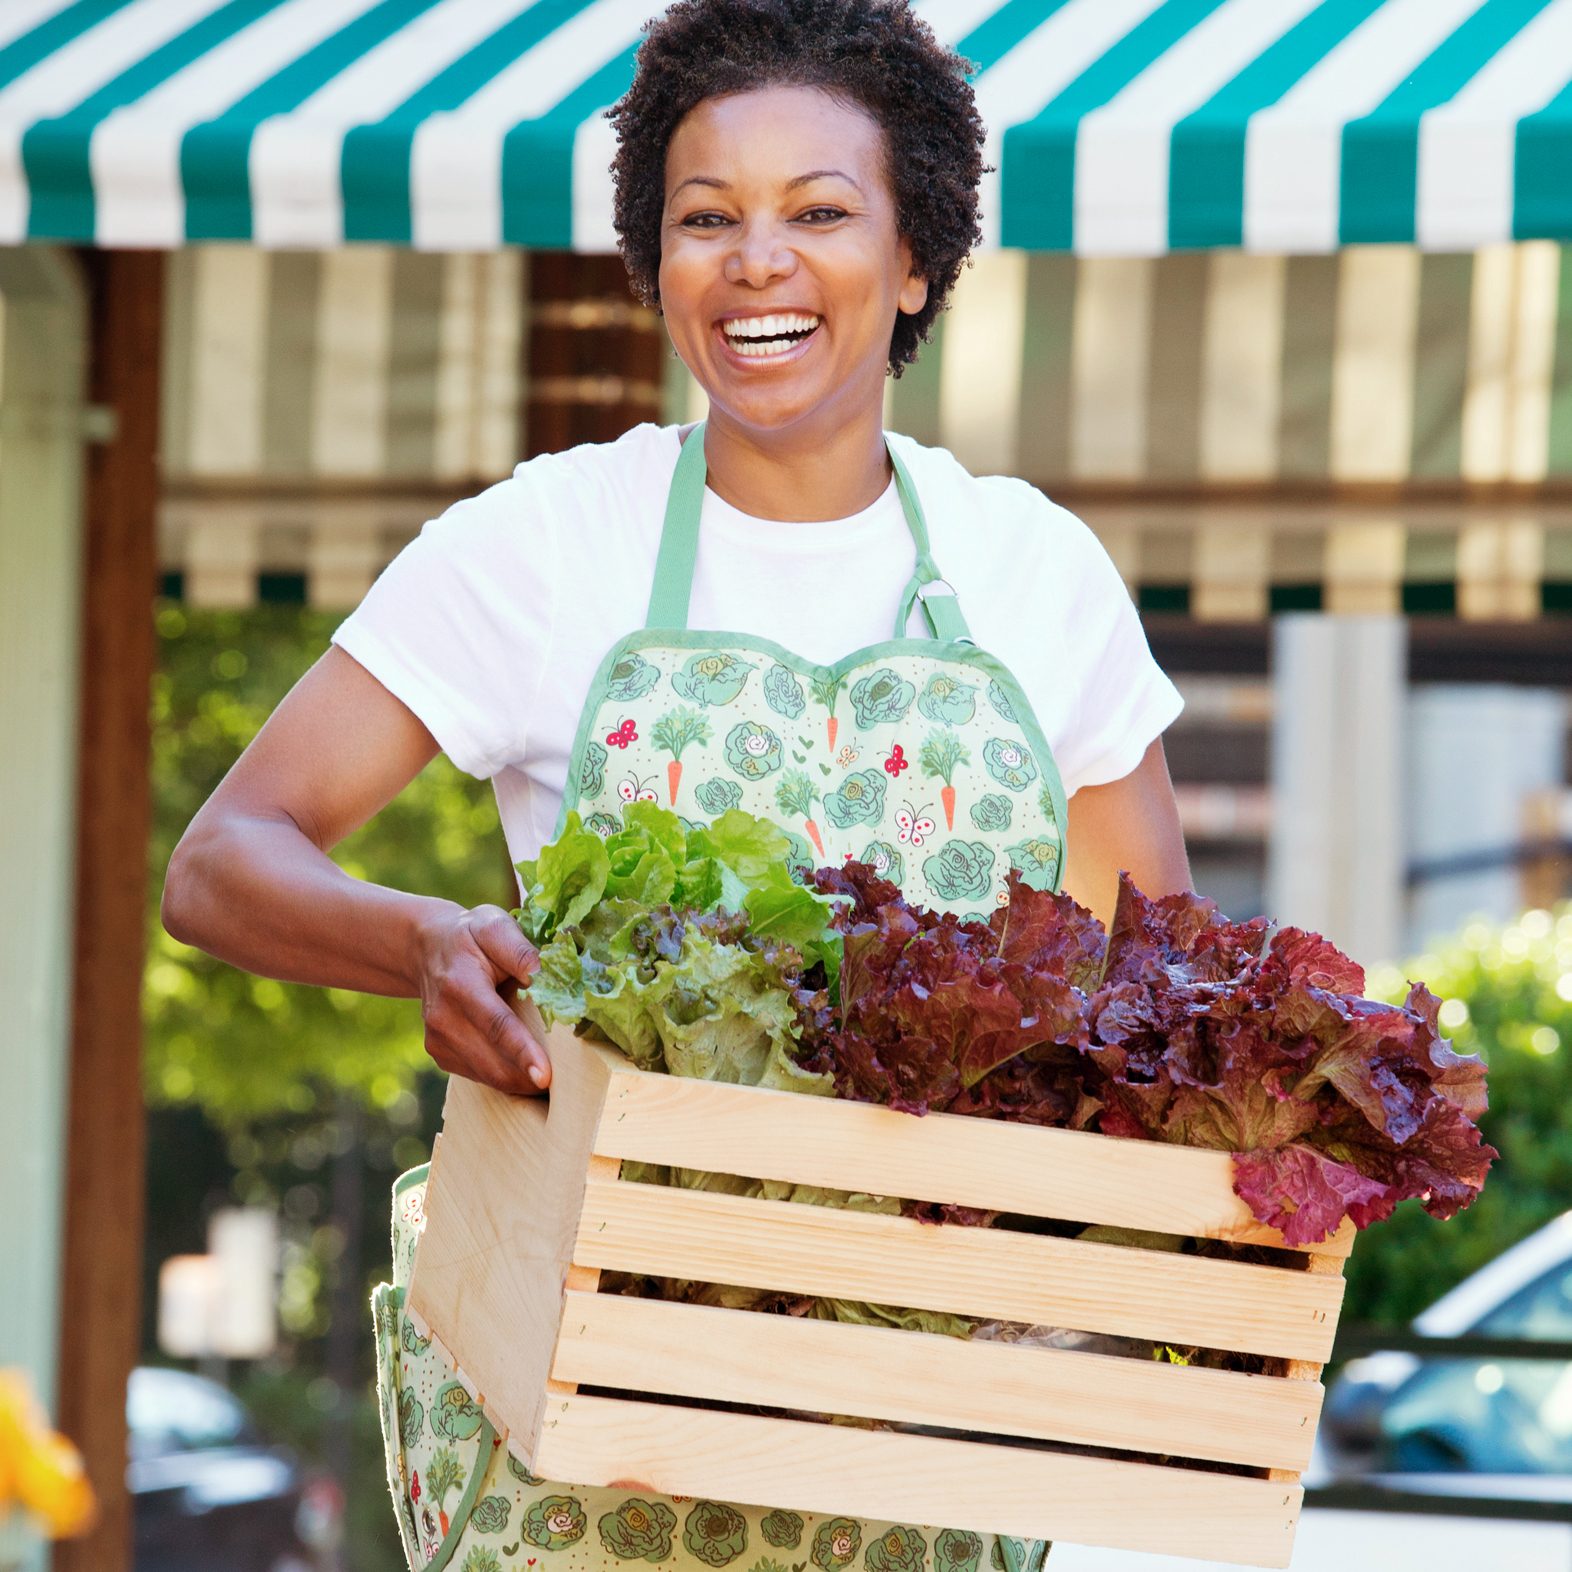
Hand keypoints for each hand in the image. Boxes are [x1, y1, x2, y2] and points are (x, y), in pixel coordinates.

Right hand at [414, 903, 549, 1093]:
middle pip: (493, 1061)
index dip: (523, 1052)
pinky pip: (479, 1075)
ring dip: (521, 1081)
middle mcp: (443, 1018)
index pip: (496, 1024)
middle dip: (529, 1078)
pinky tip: (525, 1066)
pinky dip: (506, 1077)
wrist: (427, 948)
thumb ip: (519, 950)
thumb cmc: (471, 936)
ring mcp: (438, 1040)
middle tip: (569, 1084)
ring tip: (553, 1076)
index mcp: (460, 985)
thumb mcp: (494, 926)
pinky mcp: (440, 1053)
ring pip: (488, 1076)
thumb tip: (543, 976)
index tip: (545, 1076)